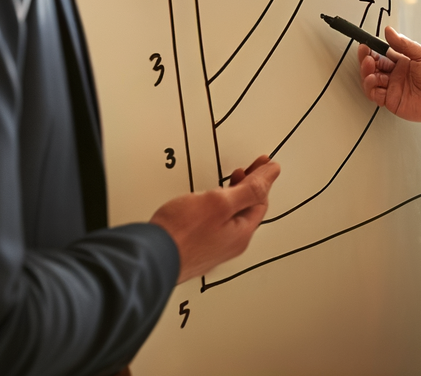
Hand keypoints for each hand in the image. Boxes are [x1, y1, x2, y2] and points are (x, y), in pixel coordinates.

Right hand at [150, 154, 281, 283]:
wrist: (148, 257)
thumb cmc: (181, 233)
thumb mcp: (222, 203)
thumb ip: (249, 188)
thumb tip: (272, 173)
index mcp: (241, 234)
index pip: (260, 201)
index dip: (262, 179)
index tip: (262, 162)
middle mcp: (230, 244)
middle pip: (246, 210)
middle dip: (248, 186)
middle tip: (246, 169)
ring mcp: (212, 248)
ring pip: (229, 217)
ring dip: (231, 196)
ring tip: (227, 182)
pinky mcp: (195, 248)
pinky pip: (214, 225)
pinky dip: (216, 209)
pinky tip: (206, 203)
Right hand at [360, 26, 420, 124]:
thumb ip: (404, 44)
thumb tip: (390, 31)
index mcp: (403, 62)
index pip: (381, 55)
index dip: (371, 51)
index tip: (365, 45)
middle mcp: (396, 75)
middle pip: (374, 68)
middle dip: (367, 61)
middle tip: (365, 56)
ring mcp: (393, 89)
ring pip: (372, 81)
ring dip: (367, 74)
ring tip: (369, 67)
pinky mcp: (392, 101)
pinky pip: (376, 95)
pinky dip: (371, 88)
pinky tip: (372, 80)